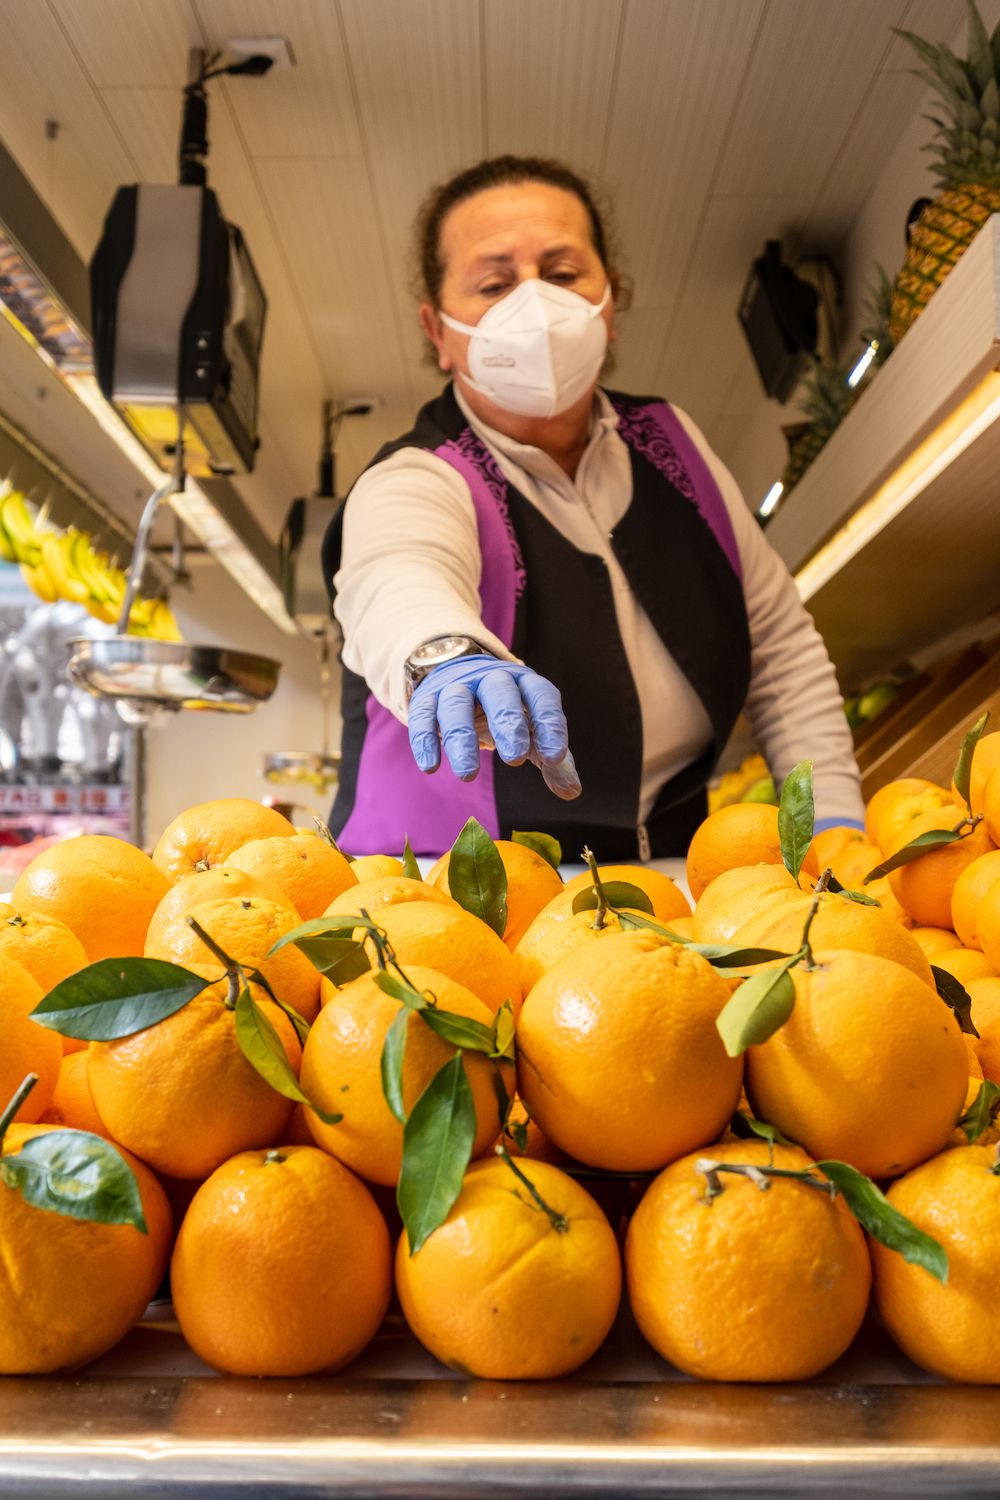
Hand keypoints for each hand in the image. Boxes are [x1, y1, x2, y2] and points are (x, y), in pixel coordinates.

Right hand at [407, 654, 580, 799]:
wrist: (457, 675)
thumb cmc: (505, 712)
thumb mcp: (532, 730)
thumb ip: (551, 759)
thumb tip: (572, 792)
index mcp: (524, 683)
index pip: (542, 696)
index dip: (550, 724)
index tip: (555, 758)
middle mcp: (491, 678)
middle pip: (499, 692)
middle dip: (507, 723)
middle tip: (515, 758)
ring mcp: (457, 686)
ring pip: (457, 704)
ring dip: (461, 738)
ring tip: (468, 776)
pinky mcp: (427, 698)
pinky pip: (423, 716)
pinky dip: (425, 740)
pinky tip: (431, 767)